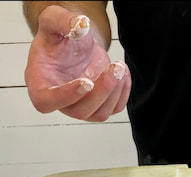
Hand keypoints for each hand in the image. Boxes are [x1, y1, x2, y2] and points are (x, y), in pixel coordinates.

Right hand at [24, 5, 130, 121]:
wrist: (77, 44)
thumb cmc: (61, 38)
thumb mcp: (54, 20)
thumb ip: (61, 20)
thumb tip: (80, 24)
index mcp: (40, 83)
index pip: (45, 102)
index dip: (66, 96)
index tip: (86, 82)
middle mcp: (60, 100)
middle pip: (79, 111)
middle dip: (102, 91)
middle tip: (115, 67)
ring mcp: (81, 105)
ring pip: (100, 114)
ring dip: (115, 91)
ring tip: (119, 66)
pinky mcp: (100, 105)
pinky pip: (115, 108)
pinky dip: (124, 91)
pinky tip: (122, 73)